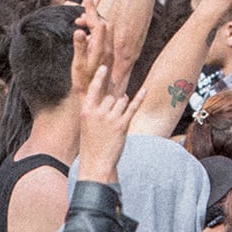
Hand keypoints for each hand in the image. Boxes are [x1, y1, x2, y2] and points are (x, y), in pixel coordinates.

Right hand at [76, 63, 135, 183]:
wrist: (96, 164)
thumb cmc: (92, 145)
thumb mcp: (87, 125)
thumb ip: (96, 109)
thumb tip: (113, 95)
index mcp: (86, 111)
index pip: (93, 88)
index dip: (99, 77)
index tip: (104, 67)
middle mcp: (98, 112)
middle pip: (111, 96)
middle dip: (114, 103)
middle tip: (111, 117)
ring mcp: (110, 118)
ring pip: (122, 101)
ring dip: (123, 106)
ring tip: (116, 122)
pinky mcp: (122, 125)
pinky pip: (132, 107)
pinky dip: (139, 98)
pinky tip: (145, 90)